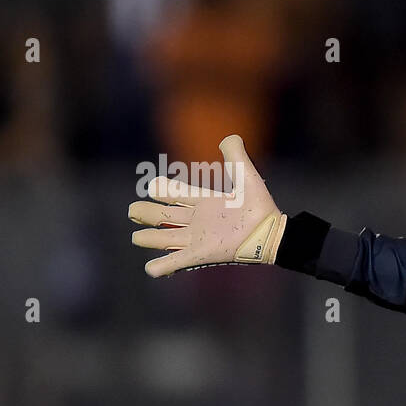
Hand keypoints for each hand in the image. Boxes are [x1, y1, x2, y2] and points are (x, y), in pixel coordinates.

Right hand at [128, 134, 285, 276]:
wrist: (272, 233)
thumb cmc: (261, 207)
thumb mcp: (246, 177)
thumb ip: (236, 156)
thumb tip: (230, 137)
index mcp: (207, 201)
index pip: (179, 193)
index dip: (165, 189)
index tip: (153, 186)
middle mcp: (199, 220)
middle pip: (166, 216)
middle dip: (148, 213)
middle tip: (133, 210)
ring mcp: (198, 238)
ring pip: (167, 238)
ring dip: (151, 238)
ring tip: (136, 237)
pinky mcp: (202, 253)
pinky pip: (178, 260)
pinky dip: (163, 265)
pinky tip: (150, 269)